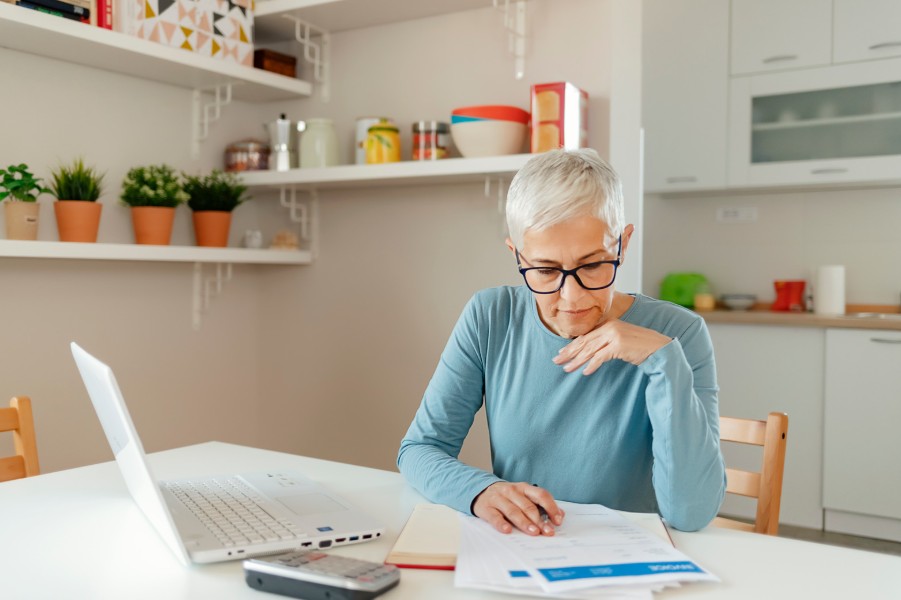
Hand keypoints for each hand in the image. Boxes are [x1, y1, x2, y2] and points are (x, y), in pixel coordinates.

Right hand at [472, 482, 563, 535]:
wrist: (480, 491)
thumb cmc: (507, 497)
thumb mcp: (523, 496)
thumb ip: (541, 504)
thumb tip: (560, 515)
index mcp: (524, 488)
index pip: (541, 495)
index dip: (551, 507)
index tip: (557, 520)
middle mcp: (511, 491)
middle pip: (528, 506)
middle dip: (539, 520)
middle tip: (547, 531)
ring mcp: (498, 499)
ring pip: (513, 511)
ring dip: (524, 523)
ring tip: (533, 532)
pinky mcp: (487, 508)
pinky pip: (495, 516)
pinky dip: (501, 524)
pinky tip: (507, 530)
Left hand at [554, 319, 670, 374]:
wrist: (658, 348)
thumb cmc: (639, 347)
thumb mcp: (620, 341)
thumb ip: (606, 343)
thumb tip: (589, 352)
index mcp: (608, 324)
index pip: (586, 336)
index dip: (572, 346)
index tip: (561, 354)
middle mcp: (609, 327)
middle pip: (585, 342)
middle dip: (569, 353)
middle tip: (556, 361)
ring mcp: (614, 335)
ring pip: (590, 350)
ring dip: (577, 361)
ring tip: (567, 369)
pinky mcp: (619, 345)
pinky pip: (601, 357)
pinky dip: (592, 365)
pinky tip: (584, 372)